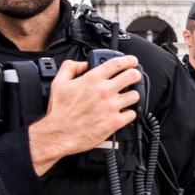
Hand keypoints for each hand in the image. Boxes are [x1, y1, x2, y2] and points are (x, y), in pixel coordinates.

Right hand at [29, 56, 141, 175]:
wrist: (59, 134)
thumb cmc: (59, 111)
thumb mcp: (58, 83)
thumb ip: (70, 67)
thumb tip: (82, 64)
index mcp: (92, 79)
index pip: (117, 63)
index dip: (128, 60)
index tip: (132, 61)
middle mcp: (104, 91)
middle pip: (132, 76)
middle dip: (136, 74)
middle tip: (134, 77)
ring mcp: (111, 107)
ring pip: (134, 95)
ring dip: (132, 95)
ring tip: (127, 97)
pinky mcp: (115, 122)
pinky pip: (132, 114)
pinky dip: (129, 113)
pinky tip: (123, 112)